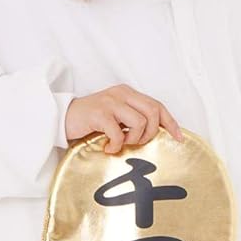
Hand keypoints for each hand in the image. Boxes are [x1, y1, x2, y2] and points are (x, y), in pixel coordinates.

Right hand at [64, 84, 183, 154]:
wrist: (62, 118)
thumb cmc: (90, 121)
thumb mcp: (116, 116)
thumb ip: (133, 119)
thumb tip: (156, 134)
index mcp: (128, 93)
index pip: (157, 105)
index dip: (170, 122)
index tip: (178, 138)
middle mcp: (121, 94)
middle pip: (153, 112)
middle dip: (150, 133)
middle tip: (136, 142)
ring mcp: (110, 102)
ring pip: (139, 122)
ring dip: (133, 139)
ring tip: (120, 143)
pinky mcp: (99, 113)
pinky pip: (119, 133)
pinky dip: (116, 145)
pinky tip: (108, 147)